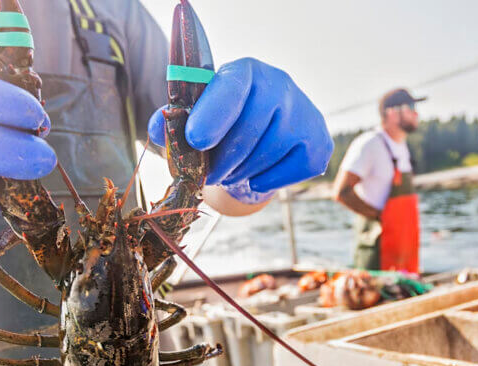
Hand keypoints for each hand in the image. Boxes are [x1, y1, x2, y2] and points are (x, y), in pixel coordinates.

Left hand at [148, 58, 332, 205]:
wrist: (270, 126)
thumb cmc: (226, 120)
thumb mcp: (198, 115)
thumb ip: (175, 121)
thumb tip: (158, 128)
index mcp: (245, 71)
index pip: (232, 87)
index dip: (213, 114)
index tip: (195, 140)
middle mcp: (280, 84)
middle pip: (249, 129)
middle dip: (222, 159)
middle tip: (208, 174)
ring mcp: (305, 113)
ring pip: (266, 154)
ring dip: (241, 172)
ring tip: (231, 172)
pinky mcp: (319, 144)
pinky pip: (285, 174)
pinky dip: (263, 181)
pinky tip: (256, 173)